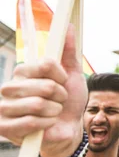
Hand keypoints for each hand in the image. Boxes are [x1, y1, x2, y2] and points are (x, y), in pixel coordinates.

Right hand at [0, 26, 87, 156]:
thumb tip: (69, 27)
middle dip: (60, 96)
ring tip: (52, 113)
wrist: (67, 130)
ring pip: (38, 104)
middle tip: (58, 101)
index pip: (46, 63)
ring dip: (54, 111)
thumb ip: (68, 52)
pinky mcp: (3, 127)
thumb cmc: (68, 102)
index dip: (61, 75)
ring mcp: (4, 106)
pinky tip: (45, 125)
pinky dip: (46, 124)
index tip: (63, 82)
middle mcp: (9, 86)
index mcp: (23, 71)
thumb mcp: (73, 75)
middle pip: (45, 85)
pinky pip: (32, 122)